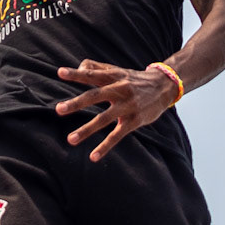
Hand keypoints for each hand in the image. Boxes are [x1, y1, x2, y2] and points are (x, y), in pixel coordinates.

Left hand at [55, 59, 177, 161]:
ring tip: (70, 139)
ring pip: (104, 119)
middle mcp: (120, 90)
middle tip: (59, 109)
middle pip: (95, 96)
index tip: (60, 72)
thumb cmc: (135, 79)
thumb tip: (78, 67)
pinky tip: (93, 156)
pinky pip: (117, 135)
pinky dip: (105, 146)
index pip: (92, 74)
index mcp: (113, 76)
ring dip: (86, 130)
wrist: (164, 86)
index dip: (76, 73)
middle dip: (76, 103)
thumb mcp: (118, 70)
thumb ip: (97, 68)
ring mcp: (127, 106)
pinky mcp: (134, 121)